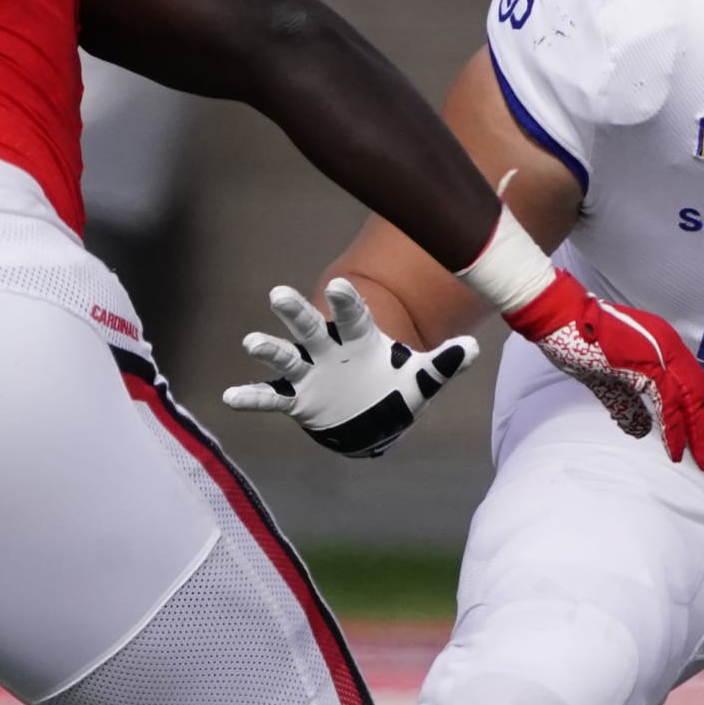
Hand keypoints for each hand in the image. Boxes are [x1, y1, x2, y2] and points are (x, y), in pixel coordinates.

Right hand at [223, 278, 478, 457]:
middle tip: (278, 293)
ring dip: (270, 351)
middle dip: (297, 313)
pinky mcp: (299, 399)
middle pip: (312, 328)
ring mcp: (312, 374)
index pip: (354, 317)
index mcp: (361, 340)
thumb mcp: (422, 380)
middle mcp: (331, 351)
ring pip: (288, 358)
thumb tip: (474, 348)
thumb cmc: (397, 389)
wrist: (375, 419)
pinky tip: (230, 398)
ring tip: (252, 342)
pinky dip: (253, 397)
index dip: (348, 302)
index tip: (342, 285)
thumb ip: (445, 365)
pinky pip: (273, 397)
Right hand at [505, 270, 703, 470]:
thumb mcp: (610, 381)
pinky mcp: (649, 364)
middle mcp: (670, 347)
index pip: (692, 385)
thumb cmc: (582, 343)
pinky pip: (668, 403)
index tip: (700, 439)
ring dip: (696, 433)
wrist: (563, 319)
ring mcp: (662, 353)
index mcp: (664, 346)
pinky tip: (674, 449)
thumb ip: (628, 405)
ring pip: (690, 400)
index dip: (698, 414)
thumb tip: (643, 431)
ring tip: (700, 460)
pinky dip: (673, 429)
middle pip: (699, 394)